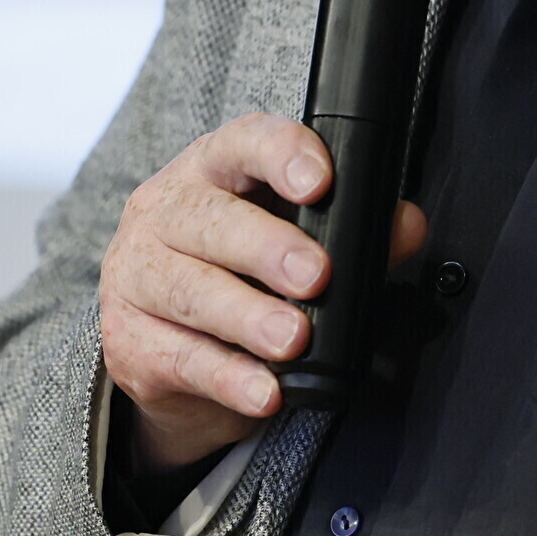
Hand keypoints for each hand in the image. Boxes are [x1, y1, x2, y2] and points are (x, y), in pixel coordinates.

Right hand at [99, 112, 428, 470]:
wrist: (163, 348)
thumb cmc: (234, 273)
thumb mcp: (290, 241)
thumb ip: (351, 231)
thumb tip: (406, 225)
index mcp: (208, 171)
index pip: (240, 143)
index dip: (280, 155)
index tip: (319, 182)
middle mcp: (162, 213)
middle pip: (208, 220)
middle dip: (267, 248)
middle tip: (316, 276)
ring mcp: (136, 277)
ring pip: (190, 291)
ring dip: (248, 316)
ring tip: (293, 339)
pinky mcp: (130, 342)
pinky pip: (182, 359)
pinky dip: (228, 378)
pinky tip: (264, 391)